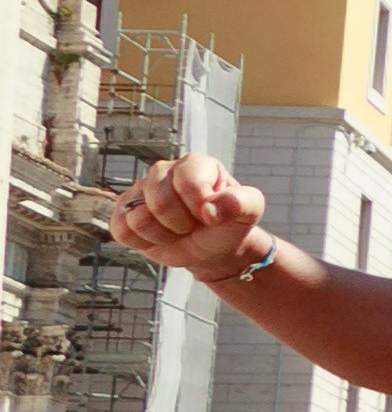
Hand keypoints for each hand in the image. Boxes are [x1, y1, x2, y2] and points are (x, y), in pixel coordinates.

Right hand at [106, 153, 265, 279]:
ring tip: (178, 230)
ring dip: (164, 235)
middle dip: (181, 224)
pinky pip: (122, 231)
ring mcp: (140, 191)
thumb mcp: (249, 211)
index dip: (200, 208)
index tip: (212, 216)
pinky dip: (143, 242)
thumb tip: (209, 210)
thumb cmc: (228, 223)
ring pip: (139, 219)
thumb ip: (241, 203)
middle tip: (194, 225)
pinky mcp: (123, 212)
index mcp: (194, 164)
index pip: (188, 184)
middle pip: (160, 203)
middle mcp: (163, 171)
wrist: (211, 247)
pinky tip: (159, 235)